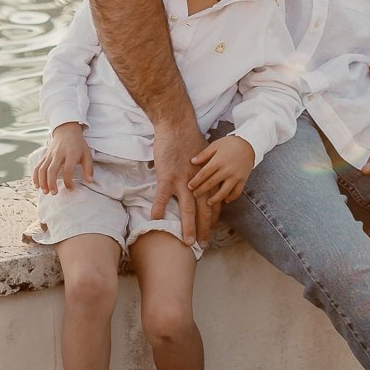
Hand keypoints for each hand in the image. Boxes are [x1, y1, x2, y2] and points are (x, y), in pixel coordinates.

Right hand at [33, 123, 93, 193]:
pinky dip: (35, 176)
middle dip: (51, 183)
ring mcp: (50, 155)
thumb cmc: (78, 145)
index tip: (71, 188)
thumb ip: (88, 168)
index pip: (68, 169)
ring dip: (42, 181)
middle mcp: (58, 154)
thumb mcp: (87, 154)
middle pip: (52, 169)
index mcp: (71, 153)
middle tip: (54, 193)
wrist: (67, 131)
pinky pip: (38, 166)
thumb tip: (89, 181)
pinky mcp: (45, 155)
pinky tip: (37, 185)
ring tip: (45, 192)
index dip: (68, 181)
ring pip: (42, 168)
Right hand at [152, 117, 216, 245]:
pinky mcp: (167, 177)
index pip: (214, 203)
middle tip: (203, 244)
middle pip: (204, 210)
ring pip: (187, 209)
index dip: (213, 218)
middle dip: (204, 229)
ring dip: (188, 228)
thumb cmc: (190, 138)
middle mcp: (198, 182)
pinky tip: (155, 221)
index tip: (211, 230)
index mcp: (208, 178)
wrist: (177, 124)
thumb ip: (207, 170)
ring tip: (187, 242)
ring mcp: (182, 181)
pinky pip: (161, 197)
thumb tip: (207, 178)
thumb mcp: (206, 155)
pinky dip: (158, 209)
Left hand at [188, 134, 254, 205]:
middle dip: (201, 191)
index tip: (189, 187)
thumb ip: (204, 154)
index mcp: (218, 161)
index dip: (196, 182)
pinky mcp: (243, 180)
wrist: (249, 144)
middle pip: (211, 184)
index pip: (204, 174)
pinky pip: (237, 192)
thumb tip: (192, 161)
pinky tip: (225, 200)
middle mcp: (227, 170)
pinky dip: (231, 197)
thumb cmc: (230, 144)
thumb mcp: (216, 145)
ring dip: (215, 199)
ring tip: (208, 203)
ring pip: (224, 192)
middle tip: (194, 195)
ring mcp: (236, 176)